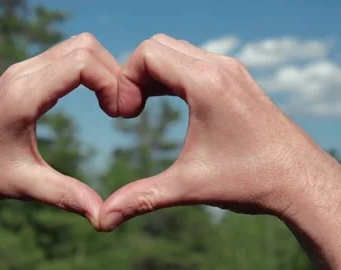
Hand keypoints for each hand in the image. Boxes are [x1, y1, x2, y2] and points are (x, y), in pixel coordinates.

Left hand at [0, 33, 119, 226]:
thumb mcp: (24, 185)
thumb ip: (66, 196)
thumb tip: (103, 216)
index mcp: (24, 96)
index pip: (81, 63)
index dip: (110, 82)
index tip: (118, 113)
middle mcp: (23, 73)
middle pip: (84, 46)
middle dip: (112, 72)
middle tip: (119, 108)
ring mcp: (22, 70)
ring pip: (76, 46)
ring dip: (101, 68)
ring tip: (110, 104)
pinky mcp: (23, 74)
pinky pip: (65, 56)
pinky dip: (87, 69)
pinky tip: (94, 97)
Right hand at [99, 34, 340, 264]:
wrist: (302, 181)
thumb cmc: (252, 180)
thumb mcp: (190, 186)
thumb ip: (142, 198)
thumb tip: (104, 220)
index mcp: (207, 84)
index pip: (148, 53)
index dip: (125, 79)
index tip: (125, 114)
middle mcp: (220, 67)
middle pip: (158, 46)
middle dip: (134, 74)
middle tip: (130, 110)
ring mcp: (230, 70)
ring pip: (175, 50)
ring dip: (153, 74)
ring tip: (143, 107)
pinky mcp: (236, 78)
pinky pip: (193, 61)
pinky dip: (172, 75)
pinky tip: (168, 102)